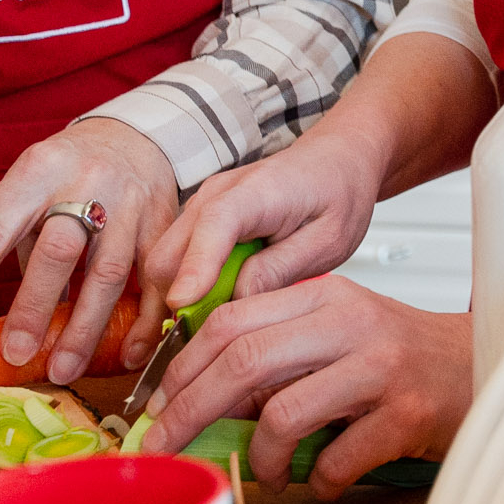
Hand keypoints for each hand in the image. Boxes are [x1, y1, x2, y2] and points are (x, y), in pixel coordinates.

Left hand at [0, 117, 179, 379]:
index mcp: (35, 171)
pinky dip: (145, 321)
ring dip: (85, 328)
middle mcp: (85, 181)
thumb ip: (16, 245)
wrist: (135, 138)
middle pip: (58, 250)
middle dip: (34, 308)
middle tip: (16, 355)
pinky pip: (157, 278)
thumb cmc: (66, 177)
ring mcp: (130, 202)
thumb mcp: (30, 189)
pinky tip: (128, 355)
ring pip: (109, 271)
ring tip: (63, 369)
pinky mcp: (165, 222)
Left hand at [138, 276, 470, 496]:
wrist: (481, 365)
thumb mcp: (335, 334)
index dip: (181, 368)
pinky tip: (328, 479)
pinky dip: (320, 481)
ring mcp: (379, 367)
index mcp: (324, 296)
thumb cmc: (399, 356)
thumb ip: (278, 353)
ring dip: (262, 458)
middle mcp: (349, 322)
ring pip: (283, 413)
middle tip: (165, 448)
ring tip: (273, 472)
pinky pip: (335, 460)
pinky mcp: (406, 414)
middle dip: (189, 411)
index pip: (231, 320)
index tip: (155, 407)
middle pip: (244, 360)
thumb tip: (203, 401)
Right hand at [144, 114, 385, 317]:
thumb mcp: (328, 239)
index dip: (196, 266)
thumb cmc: (338, 193)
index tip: (183, 304)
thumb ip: (281, 270)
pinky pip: (176, 262)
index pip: (215, 225)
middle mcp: (217, 194)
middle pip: (172, 253)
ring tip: (212, 331)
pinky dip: (186, 289)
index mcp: (257, 191)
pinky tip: (215, 308)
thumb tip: (236, 306)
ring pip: (166, 263)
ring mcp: (203, 206)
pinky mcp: (199, 221)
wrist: (337, 160)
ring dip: (179, 300)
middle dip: (177, 303)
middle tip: (207, 344)